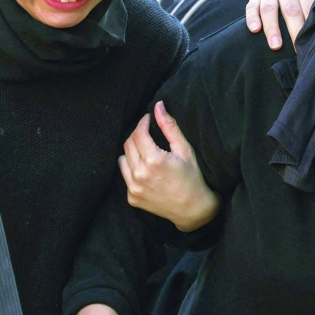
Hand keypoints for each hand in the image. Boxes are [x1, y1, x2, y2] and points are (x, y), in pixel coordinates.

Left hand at [119, 101, 218, 231]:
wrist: (192, 208)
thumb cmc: (193, 177)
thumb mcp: (184, 149)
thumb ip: (169, 126)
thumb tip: (158, 105)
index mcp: (154, 160)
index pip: (138, 133)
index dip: (143, 122)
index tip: (148, 119)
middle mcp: (139, 174)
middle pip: (128, 144)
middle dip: (137, 135)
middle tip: (149, 134)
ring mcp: (133, 188)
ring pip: (122, 159)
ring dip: (132, 152)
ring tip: (147, 153)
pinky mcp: (131, 198)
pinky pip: (125, 176)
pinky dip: (133, 169)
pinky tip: (147, 171)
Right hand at [246, 0, 314, 49]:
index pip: (307, 5)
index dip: (310, 23)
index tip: (312, 41)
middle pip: (289, 9)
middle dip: (293, 30)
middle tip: (297, 49)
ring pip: (269, 9)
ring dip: (272, 28)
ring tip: (276, 46)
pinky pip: (251, 6)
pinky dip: (252, 18)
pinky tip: (254, 30)